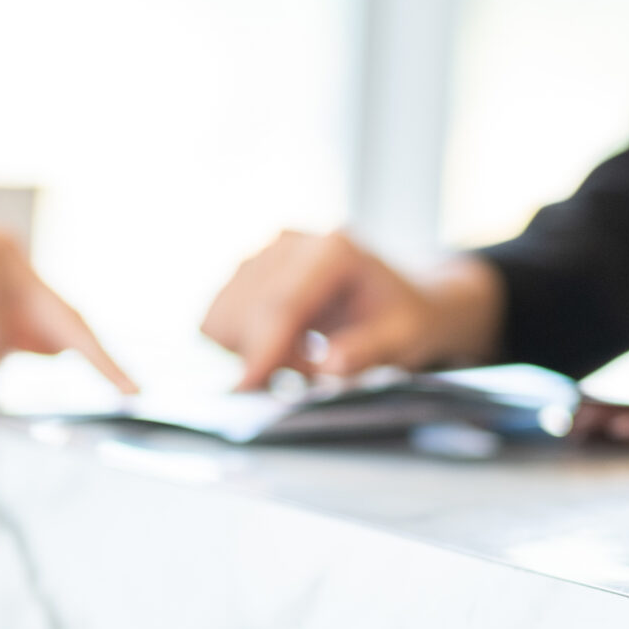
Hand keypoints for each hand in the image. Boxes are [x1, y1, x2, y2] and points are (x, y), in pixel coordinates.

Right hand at [200, 230, 502, 388]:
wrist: (407, 298)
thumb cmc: (407, 320)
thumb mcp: (403, 340)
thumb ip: (366, 351)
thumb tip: (328, 364)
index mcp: (334, 251)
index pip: (281, 303)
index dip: (262, 348)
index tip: (247, 386)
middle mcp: (293, 243)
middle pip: (245, 309)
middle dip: (265, 354)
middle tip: (307, 374)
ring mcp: (266, 253)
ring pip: (223, 315)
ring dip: (251, 350)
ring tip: (300, 358)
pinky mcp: (250, 269)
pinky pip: (221, 317)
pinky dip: (242, 343)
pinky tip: (282, 346)